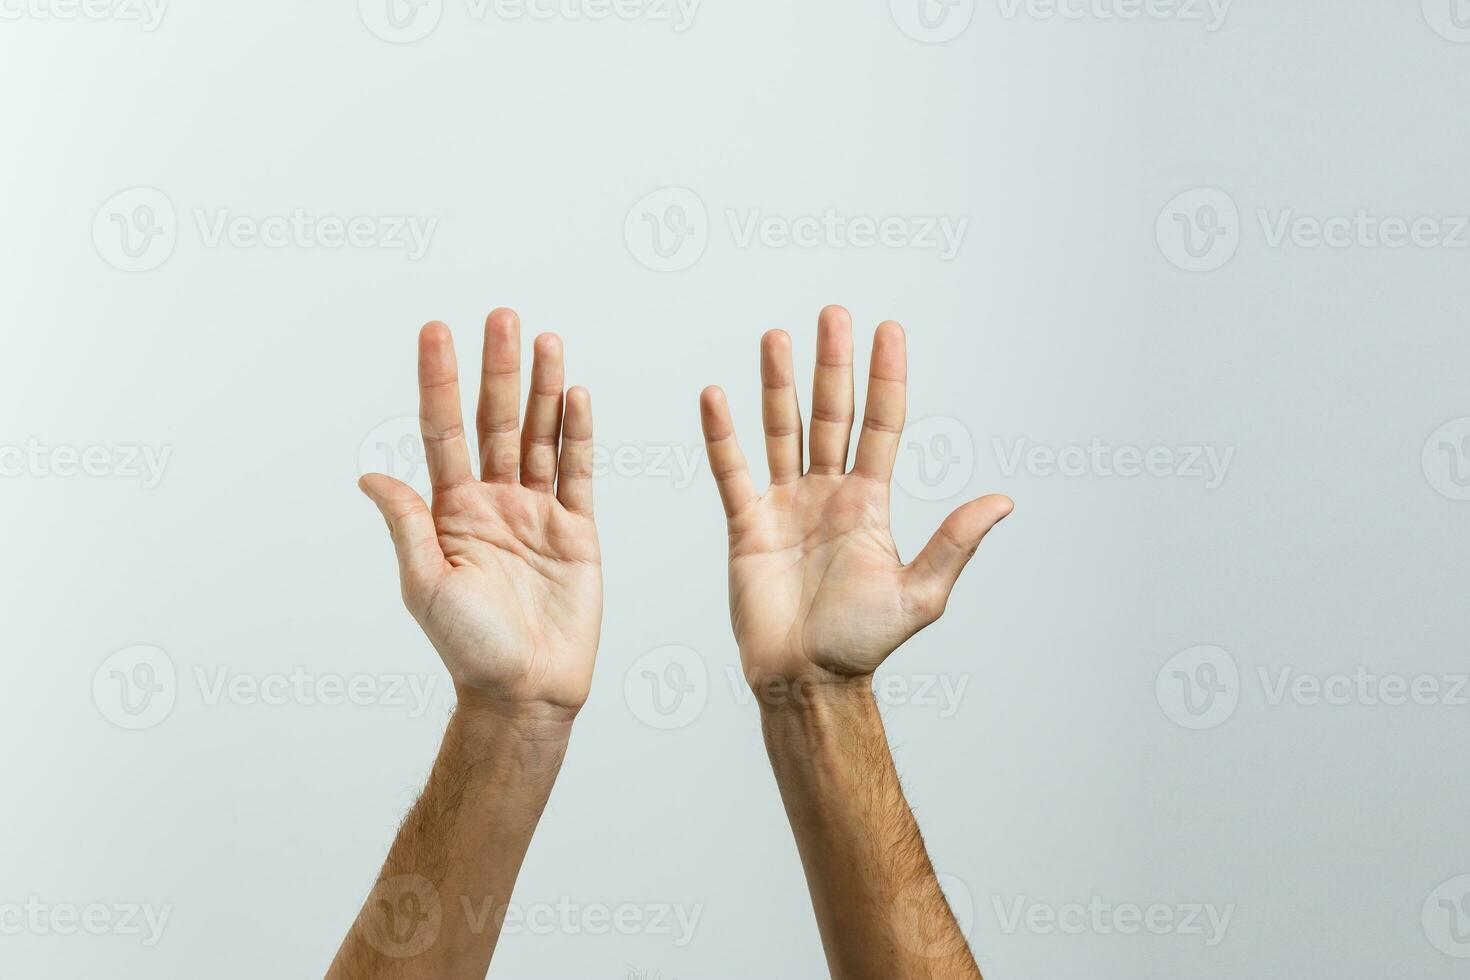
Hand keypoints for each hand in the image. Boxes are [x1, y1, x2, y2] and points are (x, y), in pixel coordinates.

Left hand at [359, 309, 600, 714]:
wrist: (526, 691)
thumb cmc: (470, 648)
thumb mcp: (425, 584)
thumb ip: (408, 523)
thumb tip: (370, 474)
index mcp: (452, 511)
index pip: (444, 430)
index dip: (440, 380)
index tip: (435, 331)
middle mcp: (494, 501)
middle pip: (496, 420)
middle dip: (499, 367)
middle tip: (502, 315)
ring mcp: (538, 512)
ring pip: (540, 435)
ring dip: (544, 387)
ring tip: (547, 340)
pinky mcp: (578, 530)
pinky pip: (579, 471)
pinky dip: (580, 433)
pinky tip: (578, 396)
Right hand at [699, 306, 1010, 691]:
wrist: (806, 680)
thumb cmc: (863, 643)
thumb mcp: (922, 595)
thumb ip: (954, 543)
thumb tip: (1003, 501)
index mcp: (870, 503)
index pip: (881, 425)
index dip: (885, 378)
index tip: (888, 329)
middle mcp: (828, 493)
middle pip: (831, 414)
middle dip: (832, 364)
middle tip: (832, 314)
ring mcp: (786, 505)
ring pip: (782, 430)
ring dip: (779, 384)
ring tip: (776, 336)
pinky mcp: (747, 525)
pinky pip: (732, 472)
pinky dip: (722, 436)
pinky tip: (716, 396)